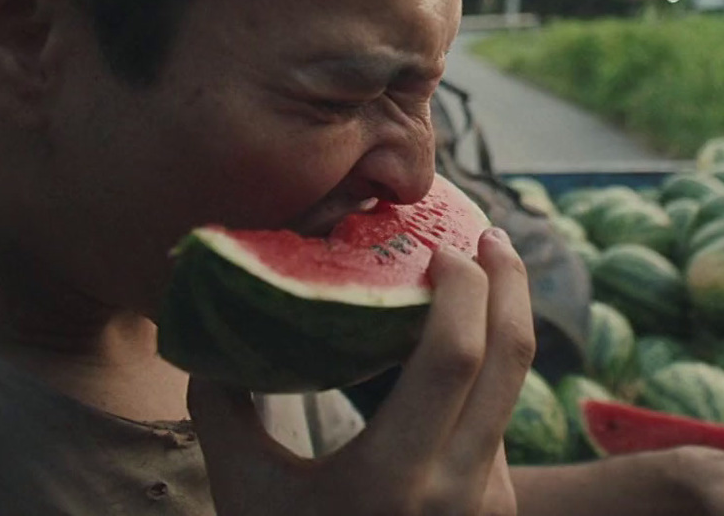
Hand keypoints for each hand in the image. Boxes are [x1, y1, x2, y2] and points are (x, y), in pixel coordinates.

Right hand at [188, 227, 534, 515]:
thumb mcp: (243, 494)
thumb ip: (224, 408)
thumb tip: (208, 325)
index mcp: (394, 481)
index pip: (456, 357)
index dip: (462, 288)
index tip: (441, 244)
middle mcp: (459, 491)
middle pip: (512, 358)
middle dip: (510, 283)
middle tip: (486, 235)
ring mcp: (488, 503)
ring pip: (515, 390)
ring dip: (503, 325)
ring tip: (474, 276)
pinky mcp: (498, 509)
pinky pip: (502, 422)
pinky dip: (490, 372)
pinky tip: (460, 345)